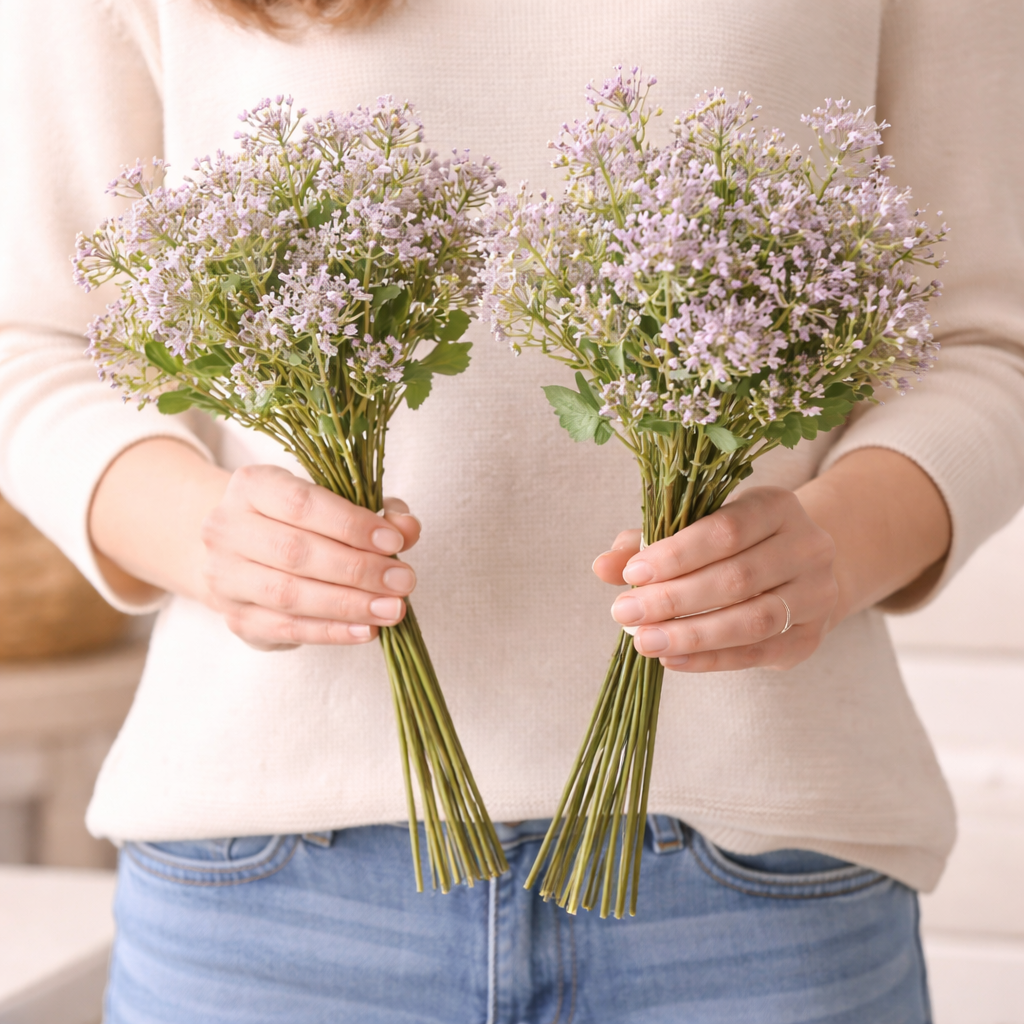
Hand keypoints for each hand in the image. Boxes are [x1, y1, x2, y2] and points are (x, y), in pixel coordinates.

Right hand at [200, 464, 420, 650]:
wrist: (244, 552)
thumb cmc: (301, 521)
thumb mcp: (336, 503)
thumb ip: (375, 513)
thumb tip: (408, 528)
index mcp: (251, 486)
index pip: (302, 503)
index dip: (351, 524)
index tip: (394, 542)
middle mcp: (227, 529)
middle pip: (296, 552)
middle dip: (358, 569)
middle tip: (403, 581)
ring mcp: (225, 578)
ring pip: (290, 594)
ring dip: (349, 604)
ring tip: (393, 609)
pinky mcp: (237, 619)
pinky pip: (288, 629)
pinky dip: (332, 632)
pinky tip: (366, 630)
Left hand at [592, 487, 837, 671]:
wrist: (801, 572)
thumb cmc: (735, 546)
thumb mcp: (696, 531)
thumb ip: (648, 544)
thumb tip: (602, 566)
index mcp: (776, 506)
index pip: (726, 530)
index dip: (677, 554)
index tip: (632, 574)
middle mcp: (807, 546)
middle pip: (737, 578)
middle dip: (674, 599)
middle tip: (625, 613)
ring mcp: (816, 594)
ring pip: (752, 620)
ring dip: (691, 635)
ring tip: (645, 642)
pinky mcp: (811, 637)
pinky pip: (757, 653)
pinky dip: (710, 659)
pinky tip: (672, 660)